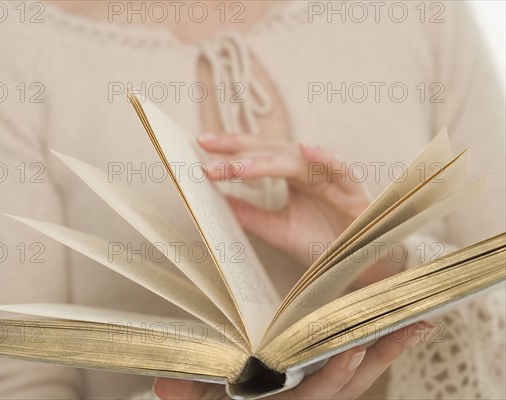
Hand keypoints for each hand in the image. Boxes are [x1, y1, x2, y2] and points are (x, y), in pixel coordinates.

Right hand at [153, 321, 431, 399]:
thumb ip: (187, 395)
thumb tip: (163, 385)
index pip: (311, 395)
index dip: (332, 375)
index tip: (350, 348)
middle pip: (349, 385)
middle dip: (378, 358)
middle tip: (408, 328)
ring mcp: (319, 393)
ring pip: (360, 377)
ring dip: (388, 351)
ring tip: (417, 325)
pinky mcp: (324, 382)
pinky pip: (356, 369)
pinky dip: (378, 351)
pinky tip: (397, 331)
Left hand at [198, 133, 371, 265]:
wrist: (361, 267)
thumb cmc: (324, 244)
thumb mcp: (278, 230)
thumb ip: (250, 215)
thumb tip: (215, 203)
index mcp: (293, 177)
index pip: (258, 155)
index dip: (232, 149)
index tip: (202, 144)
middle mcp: (310, 171)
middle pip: (271, 150)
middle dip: (240, 149)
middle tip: (208, 149)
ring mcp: (331, 179)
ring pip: (297, 160)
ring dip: (267, 160)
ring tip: (238, 165)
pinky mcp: (353, 192)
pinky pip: (341, 170)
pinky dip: (326, 159)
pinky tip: (306, 149)